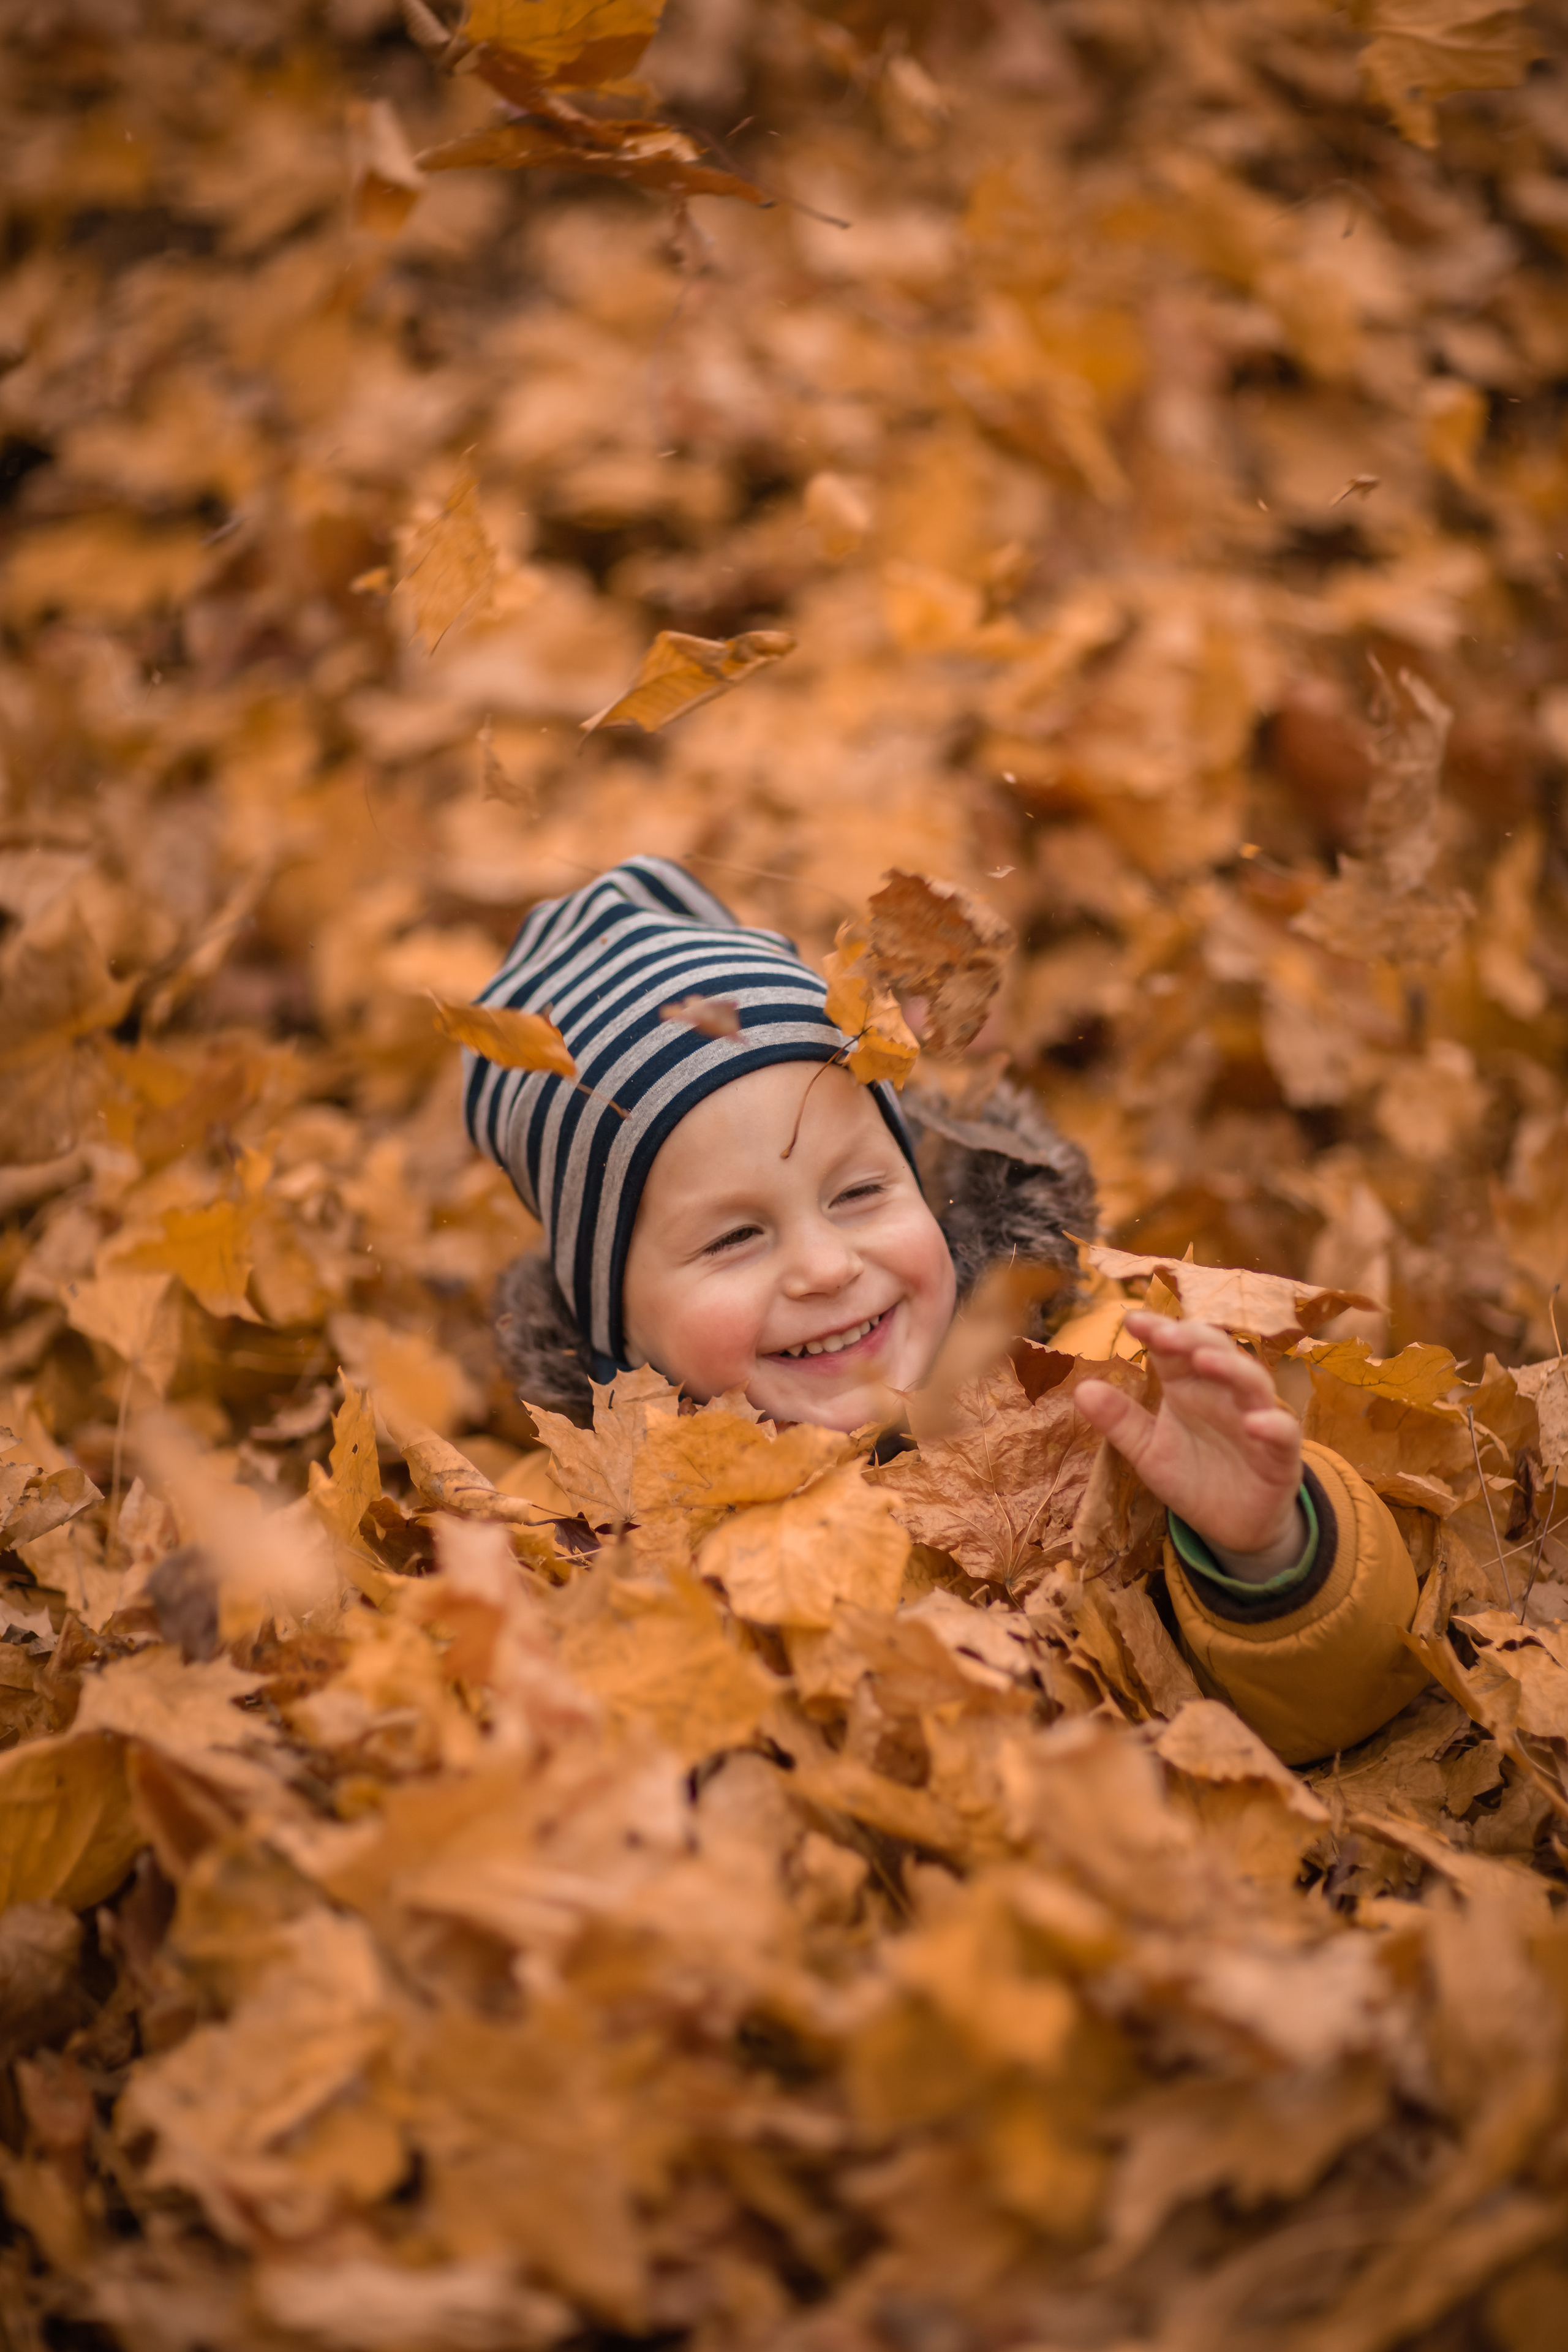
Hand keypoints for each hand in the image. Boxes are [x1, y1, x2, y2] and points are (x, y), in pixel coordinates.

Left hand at [1075, 1313, 1303, 1575]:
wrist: (1230, 1527)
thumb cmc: (1192, 1476)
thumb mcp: (1148, 1451)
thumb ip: (1120, 1421)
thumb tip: (1081, 1390)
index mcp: (1188, 1387)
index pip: (1174, 1349)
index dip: (1157, 1331)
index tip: (1132, 1320)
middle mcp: (1223, 1394)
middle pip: (1215, 1351)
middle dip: (1192, 1338)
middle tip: (1165, 1333)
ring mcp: (1255, 1420)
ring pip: (1252, 1381)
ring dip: (1231, 1367)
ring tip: (1205, 1360)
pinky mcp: (1281, 1455)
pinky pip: (1284, 1433)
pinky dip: (1273, 1425)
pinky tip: (1256, 1423)